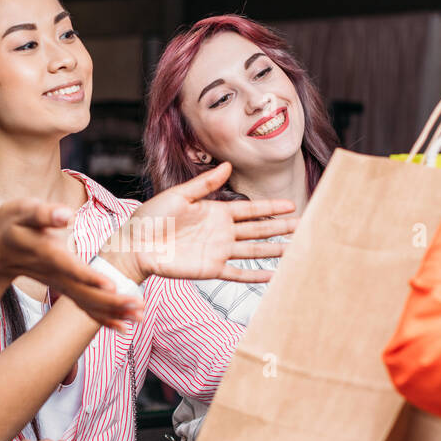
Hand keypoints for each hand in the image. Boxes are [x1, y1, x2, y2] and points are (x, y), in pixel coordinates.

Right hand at [0, 199, 143, 331]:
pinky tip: (123, 327)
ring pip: (87, 304)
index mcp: (49, 254)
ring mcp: (61, 285)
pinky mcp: (65, 290)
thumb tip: (65, 215)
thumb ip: (43, 213)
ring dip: (113, 312)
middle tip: (138, 306)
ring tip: (139, 316)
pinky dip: (104, 318)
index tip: (111, 285)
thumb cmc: (12, 224)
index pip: (71, 267)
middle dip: (112, 301)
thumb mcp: (22, 211)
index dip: (90, 277)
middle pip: (85, 293)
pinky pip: (85, 308)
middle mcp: (57, 275)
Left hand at [99, 162, 298, 283]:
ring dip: (274, 250)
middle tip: (304, 225)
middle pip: (258, 229)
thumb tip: (228, 165)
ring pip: (253, 250)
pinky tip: (273, 275)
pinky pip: (237, 274)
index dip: (270, 207)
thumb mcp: (178, 195)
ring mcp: (218, 251)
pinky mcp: (210, 269)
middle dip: (281, 227)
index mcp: (215, 212)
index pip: (250, 209)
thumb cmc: (151, 218)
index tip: (291, 204)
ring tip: (296, 250)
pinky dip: (255, 275)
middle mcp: (221, 232)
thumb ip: (205, 184)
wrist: (135, 245)